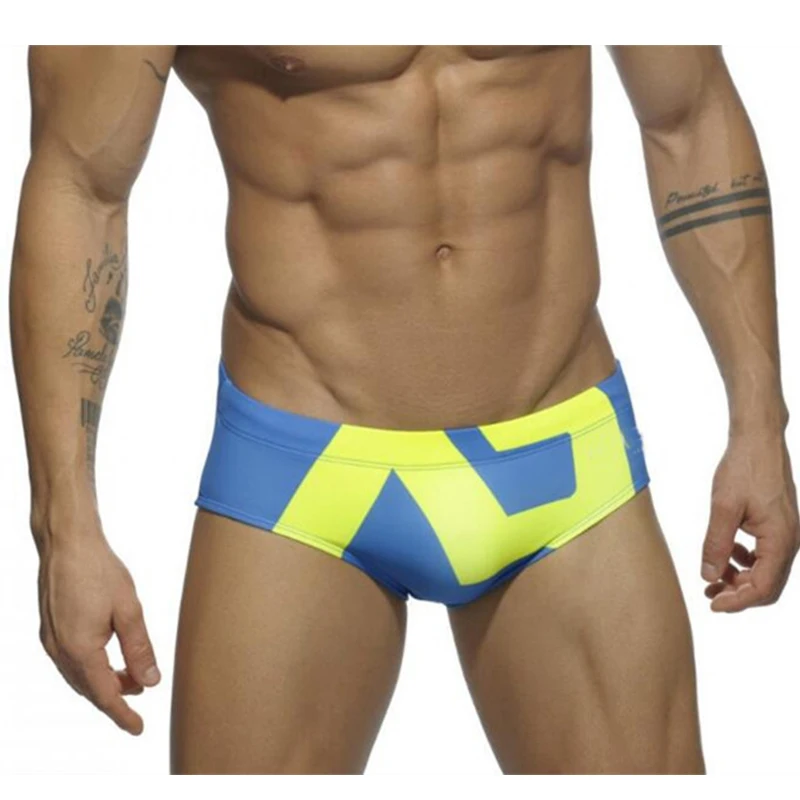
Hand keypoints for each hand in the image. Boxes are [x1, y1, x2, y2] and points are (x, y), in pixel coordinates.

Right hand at [37, 523, 160, 733]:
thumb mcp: (129, 609)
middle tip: (142, 695)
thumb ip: (139, 648)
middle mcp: (60, 650)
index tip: (139, 729)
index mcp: (80, 649)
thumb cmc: (99, 570)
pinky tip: (108, 657)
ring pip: (79, 675)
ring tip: (132, 676)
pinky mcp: (50, 628)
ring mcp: (51, 640)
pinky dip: (91, 666)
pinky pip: (71, 660)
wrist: (67, 543)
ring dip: (104, 681)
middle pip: (90, 688)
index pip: (104, 695)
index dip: (122, 714)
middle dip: (116, 696)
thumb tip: (151, 681)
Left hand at [702, 429, 799, 610]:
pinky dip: (745, 560)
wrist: (758, 440)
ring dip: (740, 578)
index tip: (712, 604)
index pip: (762, 588)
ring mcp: (786, 533)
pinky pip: (765, 554)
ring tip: (712, 577)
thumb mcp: (723, 508)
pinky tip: (727, 553)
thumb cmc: (743, 468)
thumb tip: (709, 576)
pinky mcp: (778, 524)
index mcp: (780, 540)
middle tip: (709, 594)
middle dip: (738, 594)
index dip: (737, 602)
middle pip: (767, 585)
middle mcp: (789, 541)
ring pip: (766, 571)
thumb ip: (716, 544)